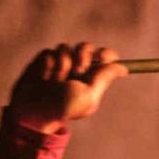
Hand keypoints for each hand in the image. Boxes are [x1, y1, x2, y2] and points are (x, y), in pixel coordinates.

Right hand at [9, 42, 126, 133]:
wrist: (34, 112)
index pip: (105, 57)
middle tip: (77, 71)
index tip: (102, 57)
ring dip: (61, 65)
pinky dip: (48, 65)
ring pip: (65, 48)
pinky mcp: (44, 61)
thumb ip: (104, 77)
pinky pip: (49, 52)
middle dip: (81, 56)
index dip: (106, 54)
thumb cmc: (63, 107)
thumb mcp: (88, 95)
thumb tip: (124, 68)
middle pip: (85, 47)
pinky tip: (44, 78)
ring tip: (55, 82)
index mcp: (91, 78)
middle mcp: (77, 68)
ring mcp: (60, 63)